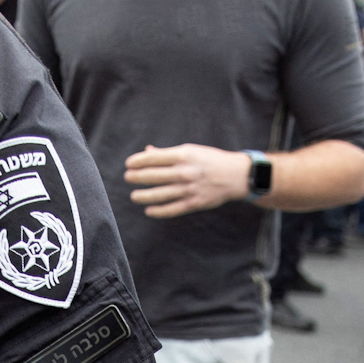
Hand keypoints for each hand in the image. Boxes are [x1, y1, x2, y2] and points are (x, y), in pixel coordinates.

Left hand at [124, 143, 250, 217]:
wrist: (235, 176)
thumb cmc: (210, 160)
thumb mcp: (191, 151)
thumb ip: (168, 154)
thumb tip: (147, 152)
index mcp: (184, 155)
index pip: (155, 158)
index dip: (139, 161)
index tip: (128, 164)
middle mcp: (185, 172)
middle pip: (154, 176)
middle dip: (137, 177)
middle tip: (127, 178)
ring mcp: (189, 189)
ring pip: (160, 194)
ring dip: (144, 196)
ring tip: (134, 196)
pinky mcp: (194, 203)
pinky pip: (172, 209)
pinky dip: (159, 211)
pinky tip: (149, 210)